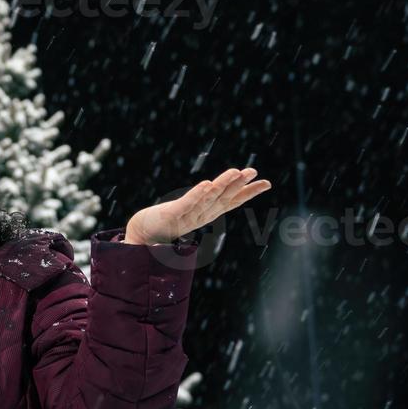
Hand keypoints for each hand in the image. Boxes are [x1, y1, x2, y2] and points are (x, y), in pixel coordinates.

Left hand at [124, 168, 271, 245]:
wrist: (140, 237)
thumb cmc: (164, 223)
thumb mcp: (188, 212)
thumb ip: (202, 203)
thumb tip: (215, 188)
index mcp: (207, 214)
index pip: (232, 201)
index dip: (248, 192)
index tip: (266, 183)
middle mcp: (201, 216)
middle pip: (224, 198)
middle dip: (239, 185)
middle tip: (253, 172)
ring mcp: (187, 217)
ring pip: (209, 199)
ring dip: (223, 186)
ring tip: (235, 172)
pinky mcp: (172, 216)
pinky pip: (187, 204)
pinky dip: (198, 195)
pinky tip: (208, 184)